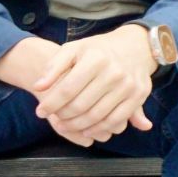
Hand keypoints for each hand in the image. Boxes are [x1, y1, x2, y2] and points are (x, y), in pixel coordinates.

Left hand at [31, 24, 154, 146]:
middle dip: (63, 116)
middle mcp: (113, 72)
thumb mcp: (73, 49)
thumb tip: (38, 86)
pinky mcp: (138, 96)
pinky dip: (99, 129)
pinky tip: (86, 129)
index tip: (39, 111)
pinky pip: (116, 120)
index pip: (67, 89)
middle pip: (81, 105)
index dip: (51, 104)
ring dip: (77, 126)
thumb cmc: (97, 50)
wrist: (134, 47)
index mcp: (95, 59)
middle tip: (54, 119)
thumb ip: (53, 66)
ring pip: (97, 116)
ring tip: (65, 125)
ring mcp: (128, 86)